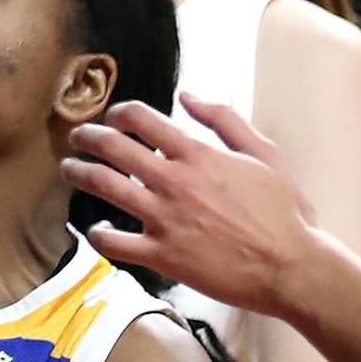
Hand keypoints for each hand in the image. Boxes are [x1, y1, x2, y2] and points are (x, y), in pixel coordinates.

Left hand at [61, 95, 313, 315]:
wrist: (291, 266)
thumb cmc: (283, 212)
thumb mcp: (263, 155)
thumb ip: (225, 121)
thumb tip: (187, 95)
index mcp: (197, 155)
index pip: (141, 120)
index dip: (118, 114)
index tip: (112, 118)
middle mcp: (174, 182)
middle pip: (113, 148)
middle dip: (87, 137)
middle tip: (76, 137)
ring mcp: (164, 219)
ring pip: (104, 186)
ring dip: (79, 173)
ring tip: (70, 169)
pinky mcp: (160, 255)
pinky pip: (113, 242)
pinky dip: (97, 233)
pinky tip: (96, 227)